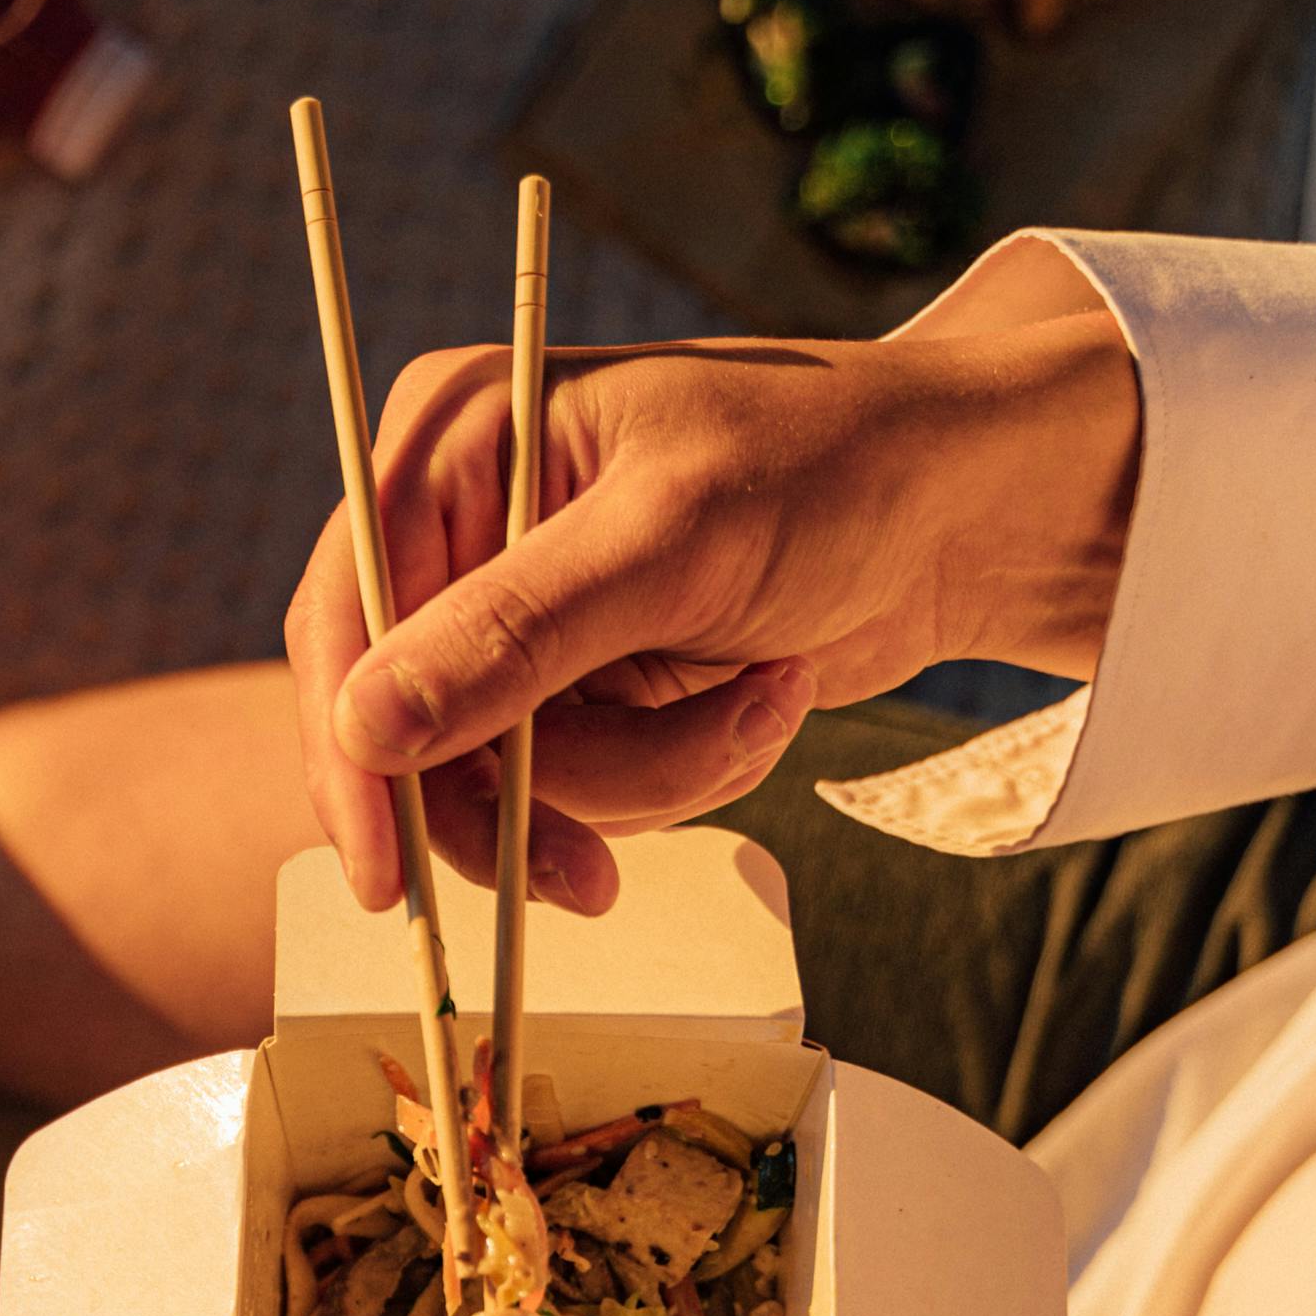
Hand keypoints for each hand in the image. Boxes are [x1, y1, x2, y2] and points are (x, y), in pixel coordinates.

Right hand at [285, 306, 1140, 911]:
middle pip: (411, 726)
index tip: (384, 870)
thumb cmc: (835, 466)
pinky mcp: (589, 685)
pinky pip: (585, 787)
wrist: (971, 509)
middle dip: (527, 795)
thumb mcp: (670, 543)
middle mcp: (467, 528)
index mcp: (453, 442)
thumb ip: (513, 637)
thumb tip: (364, 729)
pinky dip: (679, 772)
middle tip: (590, 873)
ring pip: (508, 777)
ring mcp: (528, 617)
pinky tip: (757, 700)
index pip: (343, 619)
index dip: (353, 753)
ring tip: (752, 701)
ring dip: (641, 777)